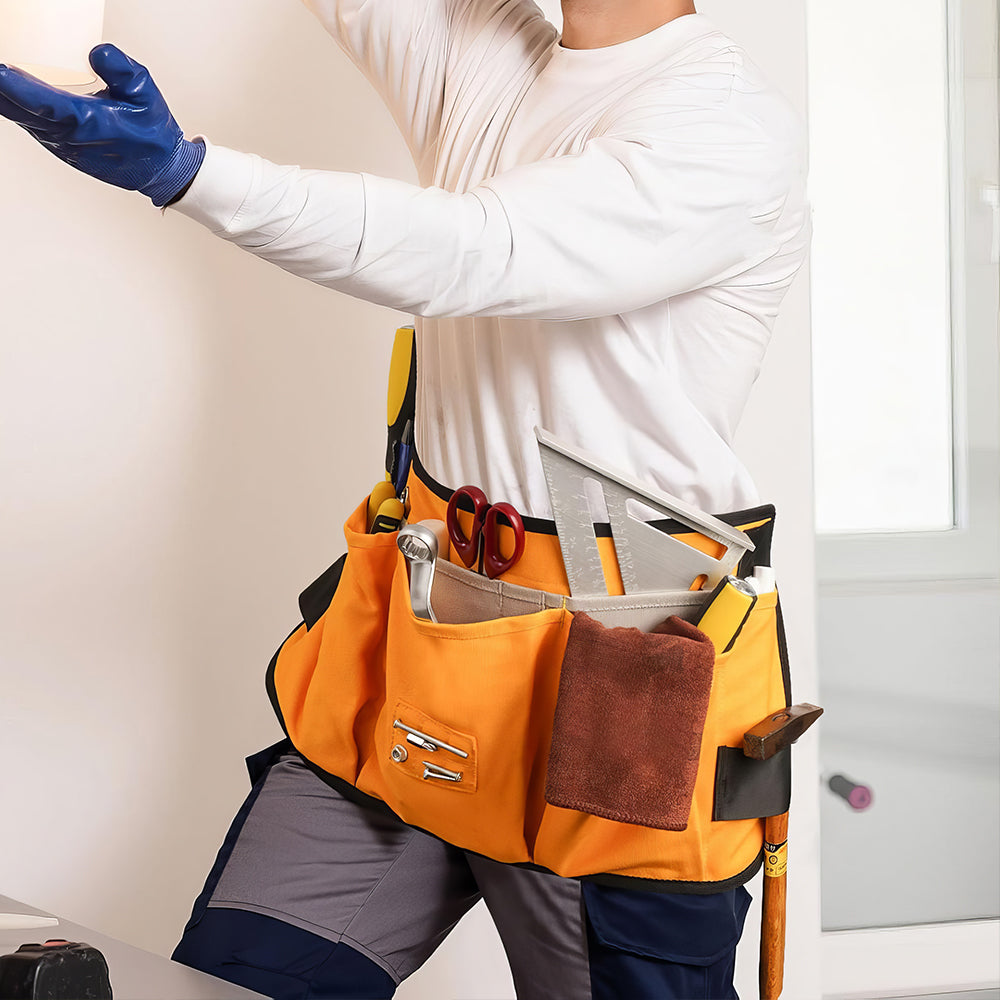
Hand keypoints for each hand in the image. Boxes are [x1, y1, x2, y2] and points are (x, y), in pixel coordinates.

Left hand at [0, 43, 204, 206]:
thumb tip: (95, 52)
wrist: (160, 171)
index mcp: (88, 123)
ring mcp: (60, 145)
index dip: (13, 85)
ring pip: (20, 117)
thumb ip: (121, 69)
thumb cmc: (153, 134)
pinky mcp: (59, 148)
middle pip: (17, 109)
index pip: (41, 102)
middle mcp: (69, 137)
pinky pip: (29, 123)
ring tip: (0, 74)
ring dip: (4, 96)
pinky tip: (10, 88)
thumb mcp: (146, 93)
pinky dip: (15, 105)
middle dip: (0, 88)